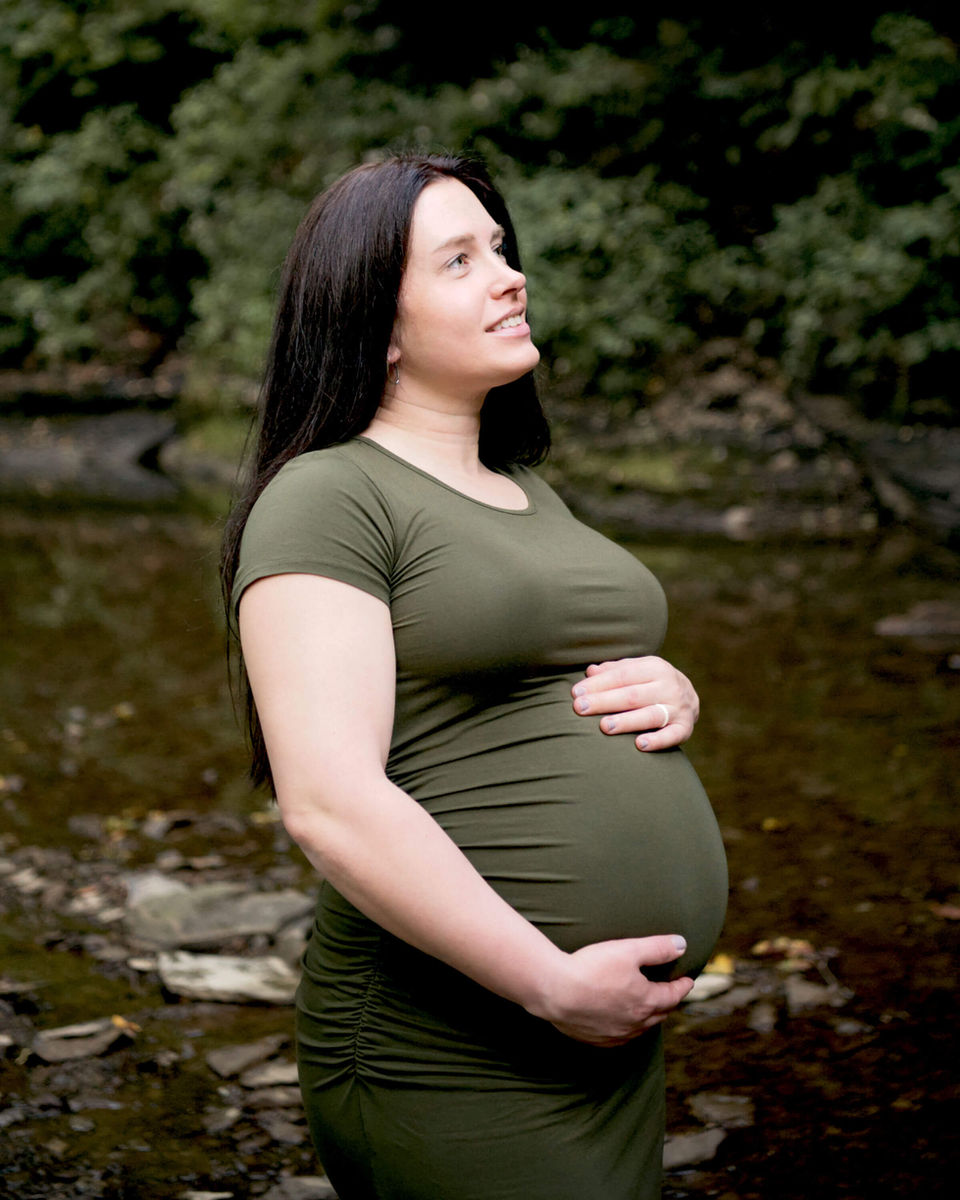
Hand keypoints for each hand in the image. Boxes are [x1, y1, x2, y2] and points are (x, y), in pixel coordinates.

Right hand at [533, 934, 692, 1046]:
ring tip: (650, 1008)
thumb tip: (682, 945)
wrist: (555, 991)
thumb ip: (657, 948)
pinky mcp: (598, 1039)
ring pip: (642, 1028)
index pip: (672, 995)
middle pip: (660, 1014)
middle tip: (671, 993)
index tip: (687, 980)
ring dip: (650, 1017)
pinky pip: (621, 1037)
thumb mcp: (628, 950)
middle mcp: (635, 1023)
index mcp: (646, 1001)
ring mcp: (616, 1034)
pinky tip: (623, 1024)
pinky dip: (629, 1029)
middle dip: (668, 1002)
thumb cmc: (591, 968)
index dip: (682, 985)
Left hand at [571, 655, 698, 750]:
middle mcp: (668, 686)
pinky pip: (672, 736)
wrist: (689, 696)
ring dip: (627, 721)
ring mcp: (678, 708)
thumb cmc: (650, 683)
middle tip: (580, 708)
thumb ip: (614, 671)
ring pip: (651, 715)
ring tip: (605, 727)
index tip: (576, 693)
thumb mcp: (637, 670)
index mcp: (655, 667)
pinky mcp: (684, 728)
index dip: (598, 684)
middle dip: (604, 701)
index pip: (622, 675)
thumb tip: (590, 671)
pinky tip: (639, 745)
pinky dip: (658, 741)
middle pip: (632, 695)